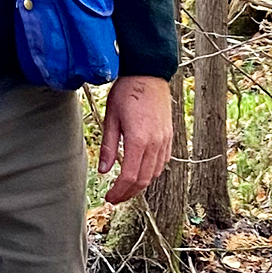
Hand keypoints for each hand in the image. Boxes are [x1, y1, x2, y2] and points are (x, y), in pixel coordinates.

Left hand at [98, 75, 172, 204]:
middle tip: (115, 198)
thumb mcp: (111, 118)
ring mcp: (164, 140)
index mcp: (139, 140)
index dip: (119, 191)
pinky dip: (150, 172)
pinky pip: (162, 162)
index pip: (130, 176)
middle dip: (128, 193)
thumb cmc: (127, 92)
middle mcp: (155, 143)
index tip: (109, 197)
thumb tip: (103, 170)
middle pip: (143, 180)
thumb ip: (108, 146)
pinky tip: (140, 172)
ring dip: (140, 184)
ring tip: (125, 187)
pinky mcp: (168, 136)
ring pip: (154, 173)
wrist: (148, 74)